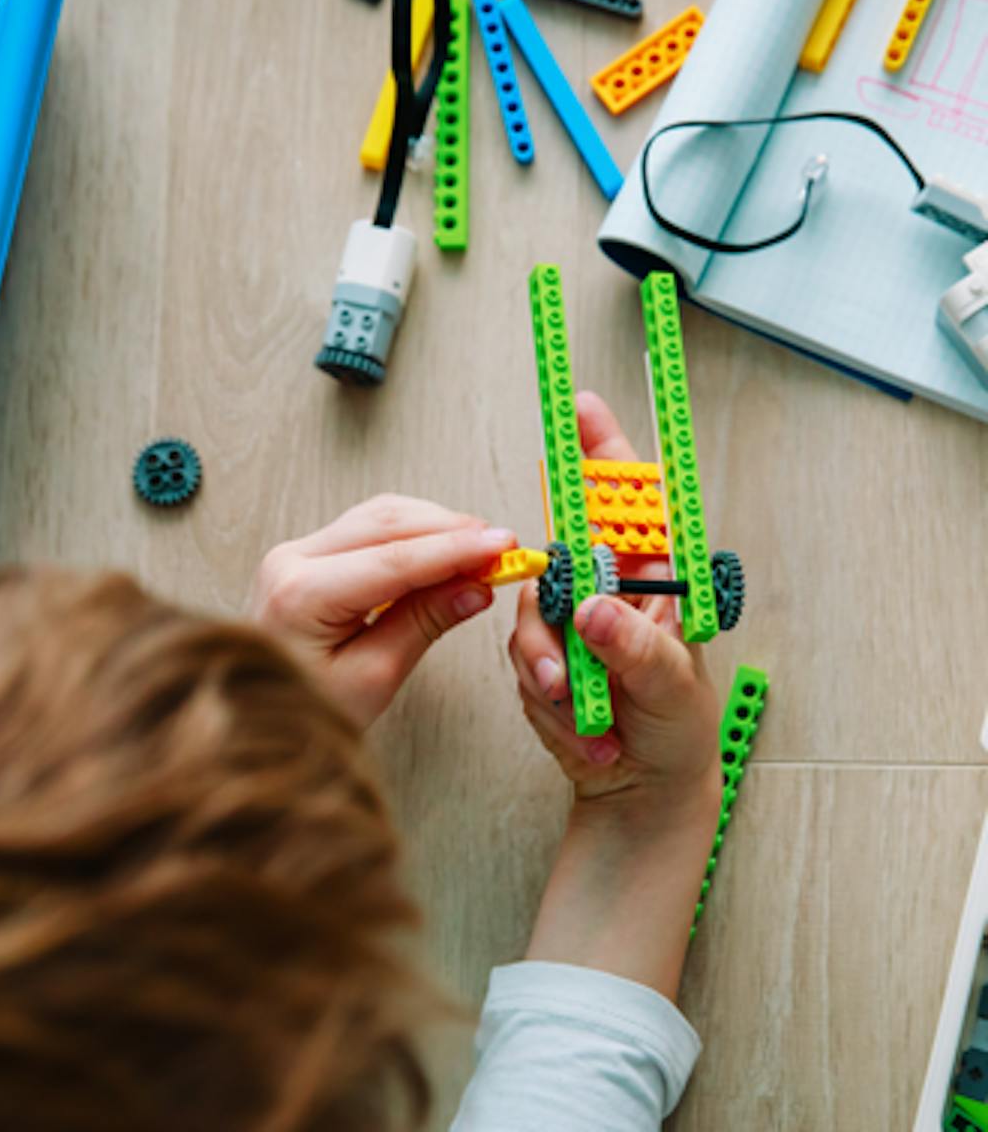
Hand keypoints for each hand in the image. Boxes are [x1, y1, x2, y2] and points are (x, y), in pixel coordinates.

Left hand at [252, 494, 515, 730]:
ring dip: (435, 526)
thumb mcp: (371, 678)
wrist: (252, 717)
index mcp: (300, 595)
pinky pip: (368, 529)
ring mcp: (297, 553)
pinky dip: (413, 534)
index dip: (455, 550)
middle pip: (386, 523)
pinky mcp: (308, 555)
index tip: (503, 547)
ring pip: (380, 516)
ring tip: (482, 550)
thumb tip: (475, 588)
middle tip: (504, 548)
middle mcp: (292, 560)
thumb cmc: (304, 708)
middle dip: (451, 530)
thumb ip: (424, 624)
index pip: (394, 559)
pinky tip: (444, 550)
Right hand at [508, 392, 719, 805]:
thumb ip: (635, 648)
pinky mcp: (542, 655)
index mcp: (656, 580)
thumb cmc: (678, 729)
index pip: (632, 504)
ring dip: (550, 668)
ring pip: (530, 612)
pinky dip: (546, 699)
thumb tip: (594, 609)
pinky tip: (583, 728)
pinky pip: (521, 658)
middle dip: (559, 603)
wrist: (642, 789)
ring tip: (584, 712)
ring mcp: (570, 622)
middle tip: (573, 654)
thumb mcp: (673, 687)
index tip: (582, 409)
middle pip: (563, 552)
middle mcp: (608, 590)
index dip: (606, 452)